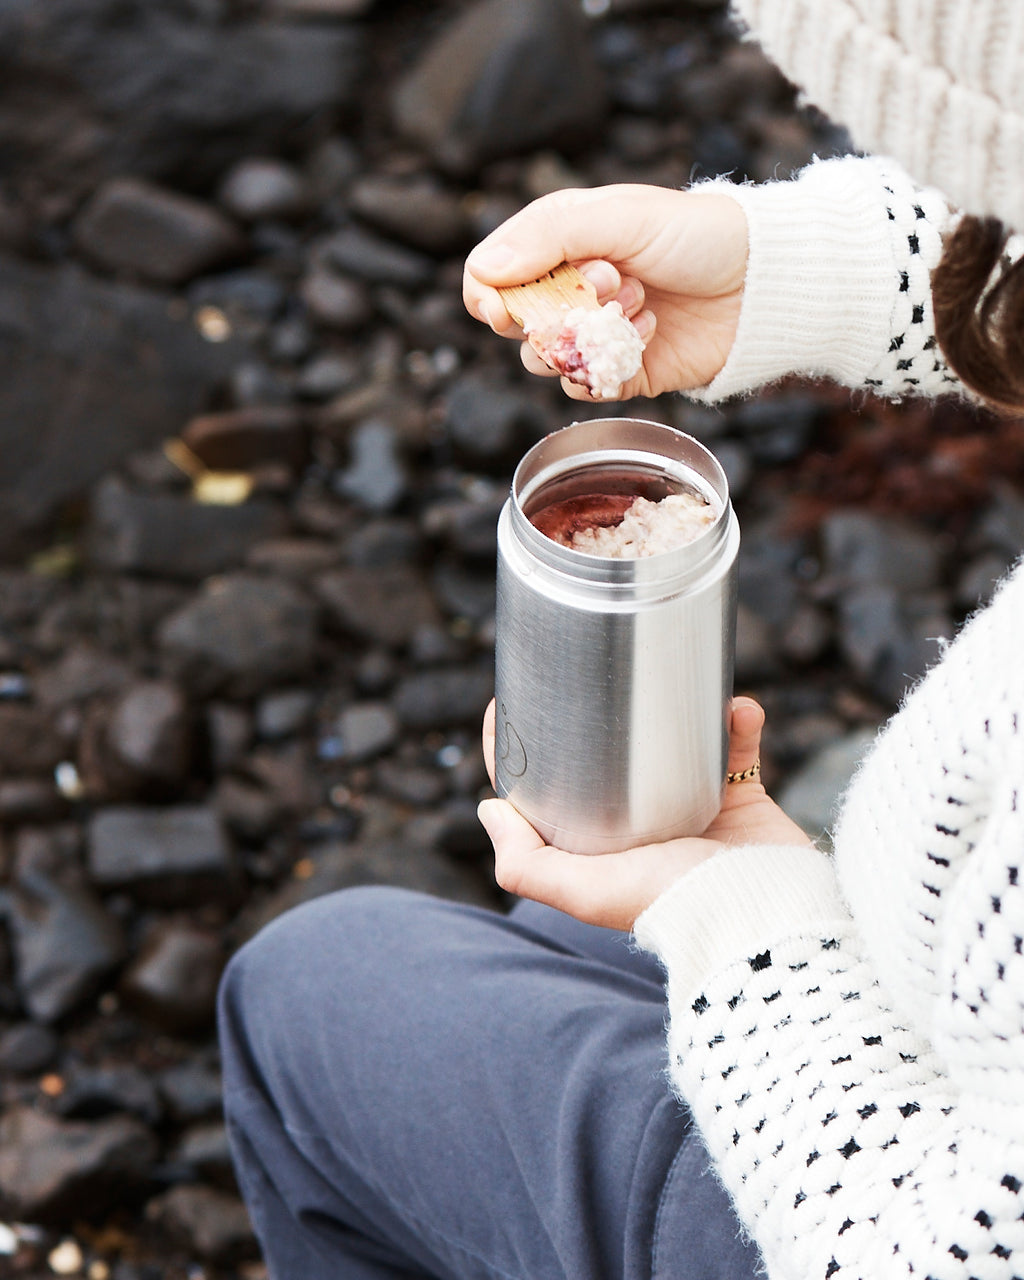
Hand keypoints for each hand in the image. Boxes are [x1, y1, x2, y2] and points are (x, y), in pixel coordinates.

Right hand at [462, 183, 747, 400]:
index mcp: (561, 241)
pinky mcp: (622, 372)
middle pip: (516, 324)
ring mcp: (595, 333)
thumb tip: (483, 271)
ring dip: (588, 338)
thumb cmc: (698, 234)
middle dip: (553, 313)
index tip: (504, 309)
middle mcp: (571, 289)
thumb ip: (550, 238)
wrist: (766, 283)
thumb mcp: (620, 218)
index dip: (489, 296)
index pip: (493, 275)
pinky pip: (586, 387)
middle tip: (610, 283)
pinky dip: (607, 370)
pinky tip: (647, 335)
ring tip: (641, 304)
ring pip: (547, 362)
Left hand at [477, 696, 810, 931]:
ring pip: (676, 742)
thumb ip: (528, 863)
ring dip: (679, 709)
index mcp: (604, 849)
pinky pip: (737, 746)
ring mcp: (695, 811)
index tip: (516, 699)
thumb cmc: (674, 904)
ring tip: (680, 683)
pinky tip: (736, 706)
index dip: (530, 746)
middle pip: (613, 758)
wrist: (766, 914)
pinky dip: (738, 722)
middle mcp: (645, 829)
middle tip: (603, 671)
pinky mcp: (742, 799)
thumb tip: (489, 808)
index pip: (554, 790)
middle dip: (609, 715)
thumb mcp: (586, 890)